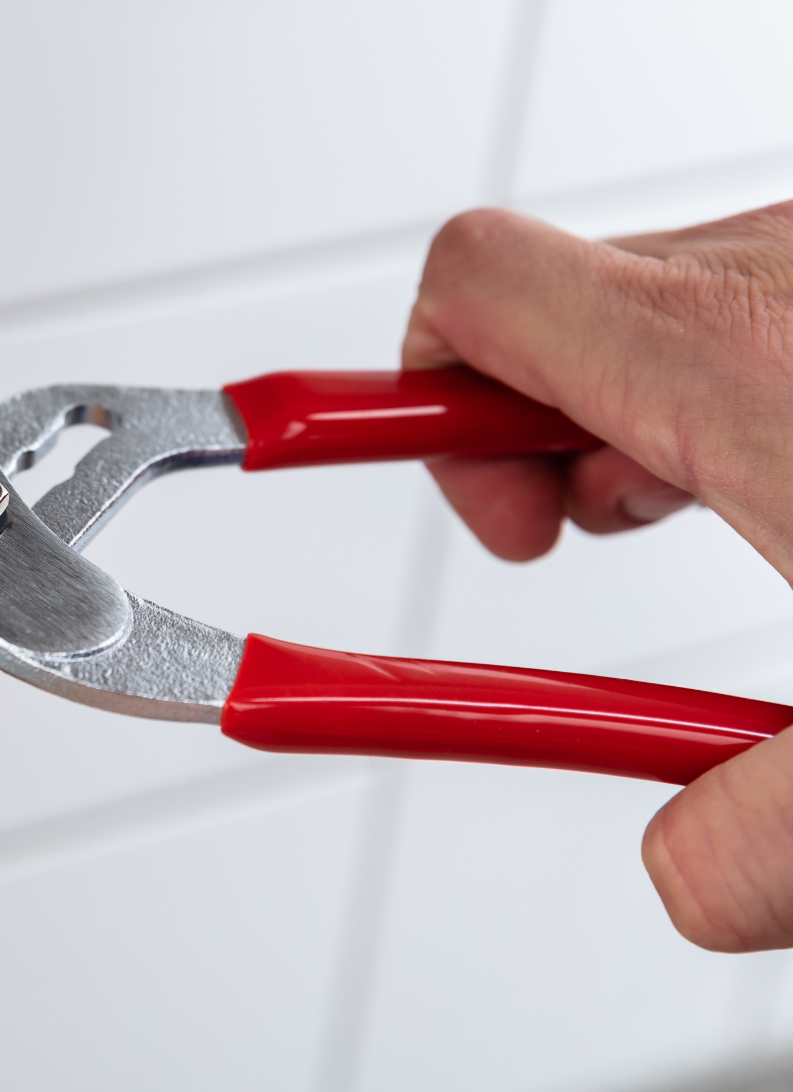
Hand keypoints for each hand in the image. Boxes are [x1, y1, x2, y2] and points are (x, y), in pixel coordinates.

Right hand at [403, 201, 792, 951]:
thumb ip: (768, 838)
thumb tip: (685, 872)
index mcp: (739, 368)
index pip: (471, 294)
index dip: (402, 395)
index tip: (394, 482)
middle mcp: (790, 274)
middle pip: (546, 295)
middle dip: (527, 426)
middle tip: (578, 532)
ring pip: (658, 291)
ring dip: (639, 400)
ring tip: (705, 502)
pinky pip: (756, 291)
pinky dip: (736, 374)